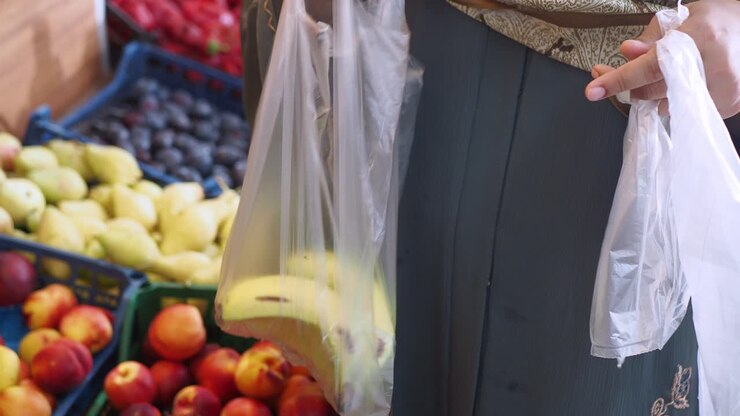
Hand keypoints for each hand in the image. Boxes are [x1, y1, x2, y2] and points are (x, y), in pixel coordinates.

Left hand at [584, 0, 739, 118]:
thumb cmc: (718, 21)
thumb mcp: (682, 17)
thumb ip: (651, 38)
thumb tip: (626, 53)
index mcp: (699, 38)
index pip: (649, 66)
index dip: (618, 79)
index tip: (593, 90)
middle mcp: (713, 67)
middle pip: (652, 90)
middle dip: (632, 85)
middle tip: (623, 72)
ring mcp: (724, 90)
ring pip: (664, 105)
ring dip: (654, 92)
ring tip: (665, 71)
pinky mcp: (728, 105)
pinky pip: (683, 111)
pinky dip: (674, 99)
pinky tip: (681, 82)